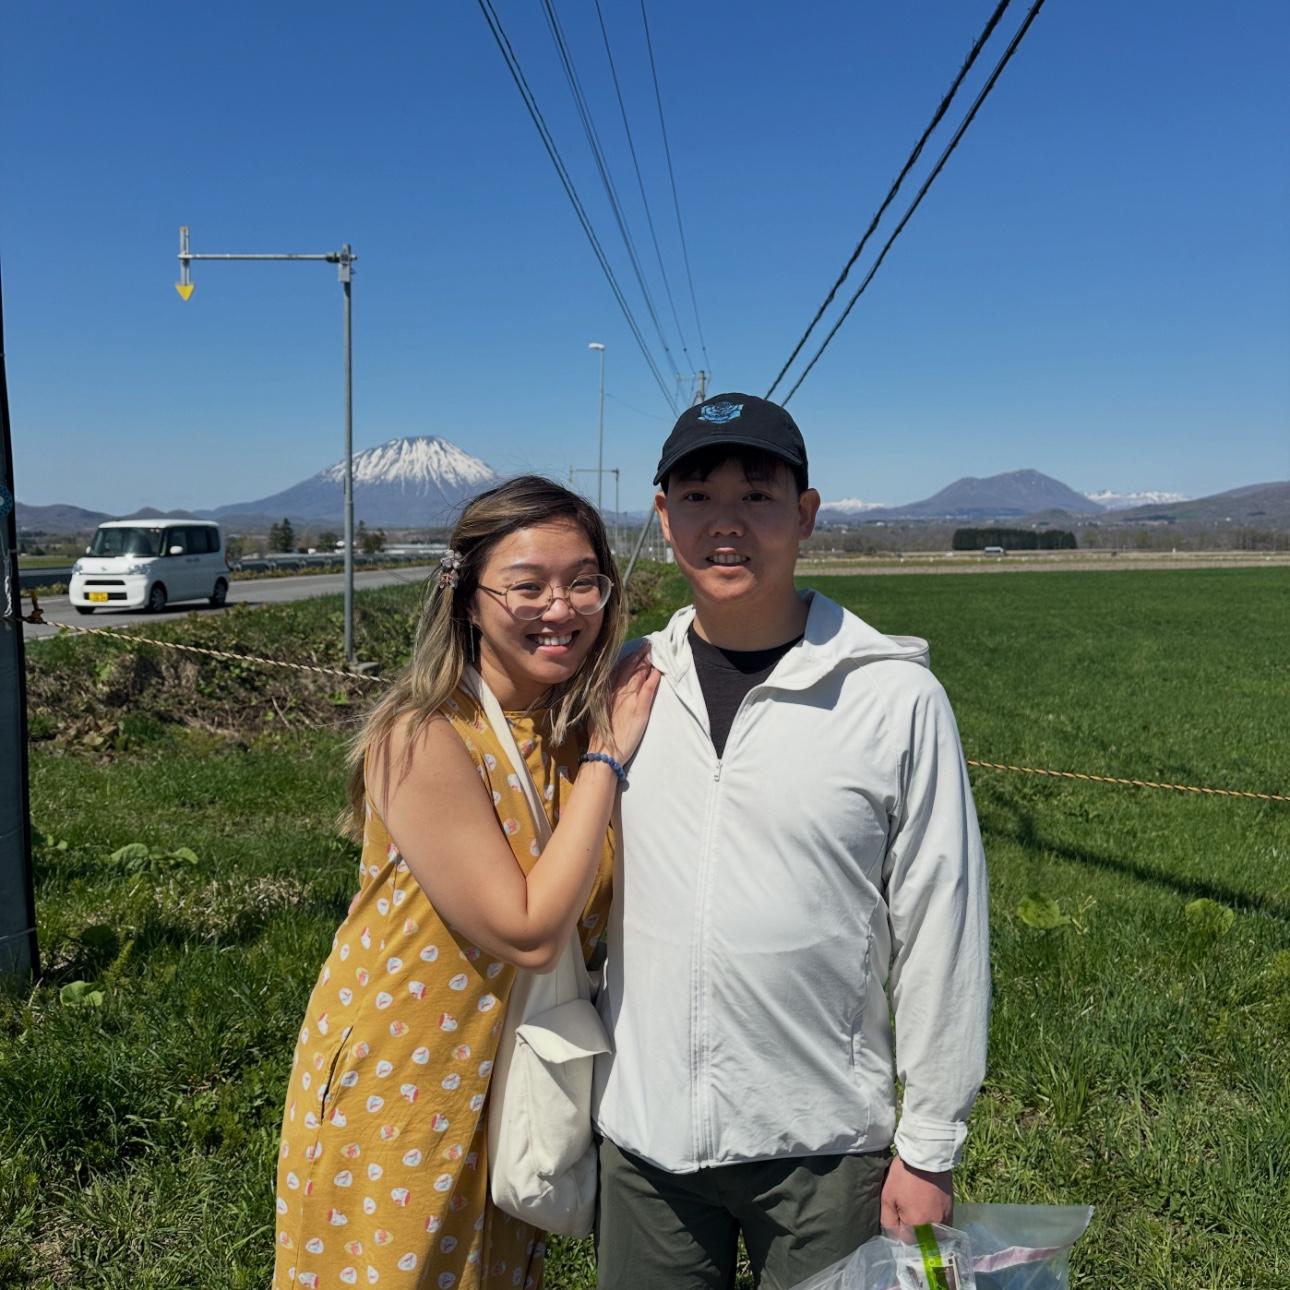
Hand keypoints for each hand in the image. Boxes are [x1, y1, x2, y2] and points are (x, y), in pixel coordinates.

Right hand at [593, 644, 659, 763]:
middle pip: (629, 668)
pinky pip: (649, 688)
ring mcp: (629, 699)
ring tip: (652, 652)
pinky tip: (658, 670)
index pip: (617, 671)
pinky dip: (654, 678)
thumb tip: (604, 692)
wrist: (604, 751)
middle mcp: (617, 692)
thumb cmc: (598, 737)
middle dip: (638, 655)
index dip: (626, 659)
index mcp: (605, 693)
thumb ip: (602, 701)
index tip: (633, 651)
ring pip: (639, 675)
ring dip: (646, 662)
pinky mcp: (640, 708)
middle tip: (646, 645)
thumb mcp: (596, 713)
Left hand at [880, 1158, 952, 1242]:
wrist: (926, 1155)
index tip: (897, 1215)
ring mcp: (945, 1219)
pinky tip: (928, 1207)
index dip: (899, 1228)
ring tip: (918, 1208)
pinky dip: (935, 1219)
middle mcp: (933, 1227)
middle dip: (912, 1228)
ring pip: (933, 1232)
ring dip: (925, 1225)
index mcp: (916, 1225)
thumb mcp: (887, 1196)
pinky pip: (943, 1223)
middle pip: (920, 1238)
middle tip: (906, 1209)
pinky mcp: (952, 1209)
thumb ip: (888, 1221)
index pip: (905, 1240)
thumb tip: (893, 1235)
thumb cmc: (904, 1175)